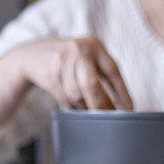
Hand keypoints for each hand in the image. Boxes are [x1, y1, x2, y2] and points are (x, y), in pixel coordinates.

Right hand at [0, 36, 132, 126]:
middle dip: (101, 104)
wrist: (34, 53)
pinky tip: (75, 102)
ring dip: (85, 106)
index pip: (112, 71)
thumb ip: (103, 75)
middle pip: (92, 84)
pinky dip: (73, 103)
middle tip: (110, 118)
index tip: (129, 109)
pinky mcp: (50, 72)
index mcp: (95, 45)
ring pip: (77, 93)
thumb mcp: (88, 58)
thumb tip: (121, 106)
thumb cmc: (70, 60)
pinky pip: (65, 96)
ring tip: (90, 109)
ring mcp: (62, 60)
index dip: (122, 92)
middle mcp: (79, 49)